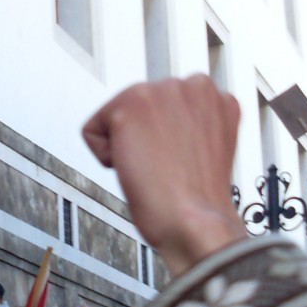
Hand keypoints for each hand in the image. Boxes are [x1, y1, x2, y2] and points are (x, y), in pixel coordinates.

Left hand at [82, 75, 245, 276]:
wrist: (194, 223)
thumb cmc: (196, 201)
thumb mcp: (204, 148)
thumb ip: (188, 123)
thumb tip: (161, 120)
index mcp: (214, 97)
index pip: (162, 110)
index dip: (164, 143)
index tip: (180, 162)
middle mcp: (194, 84)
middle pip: (137, 110)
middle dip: (143, 139)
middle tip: (166, 166)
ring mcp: (163, 90)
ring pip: (114, 117)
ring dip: (125, 146)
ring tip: (154, 165)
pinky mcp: (132, 102)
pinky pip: (92, 131)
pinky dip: (102, 155)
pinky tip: (135, 166)